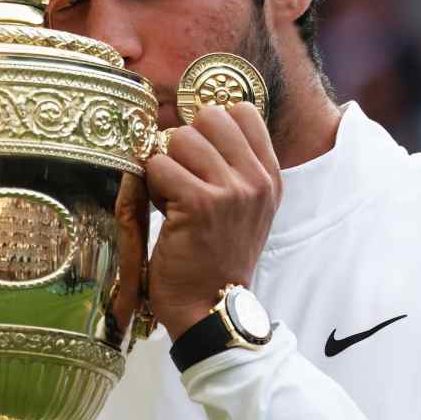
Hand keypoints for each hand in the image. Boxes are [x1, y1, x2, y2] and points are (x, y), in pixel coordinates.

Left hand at [143, 102, 281, 340]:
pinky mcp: (199, 204)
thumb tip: (200, 122)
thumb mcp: (246, 209)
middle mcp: (256, 179)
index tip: (201, 156)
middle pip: (209, 116)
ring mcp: (230, 191)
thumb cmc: (218, 257)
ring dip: (166, 165)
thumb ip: (235, 166)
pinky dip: (151, 185)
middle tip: (183, 177)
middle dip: (185, 142)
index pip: (242, 111)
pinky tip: (162, 210)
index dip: (211, 127)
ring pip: (181, 138)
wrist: (211, 307)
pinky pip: (159, 165)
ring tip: (172, 197)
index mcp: (269, 176)